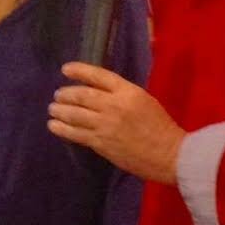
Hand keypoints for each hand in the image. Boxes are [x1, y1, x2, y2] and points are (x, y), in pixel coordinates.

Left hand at [48, 62, 185, 183]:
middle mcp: (114, 105)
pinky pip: (76, 133)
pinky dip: (62, 128)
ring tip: (52, 109)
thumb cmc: (161, 127)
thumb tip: (97, 93)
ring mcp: (106, 124)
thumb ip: (121, 95)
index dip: (79, 70)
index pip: (98, 76)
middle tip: (57, 95)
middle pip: (81, 95)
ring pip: (75, 114)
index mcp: (128, 92)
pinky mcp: (101, 143)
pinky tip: (53, 126)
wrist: (171, 155)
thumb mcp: (144, 100)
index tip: (65, 69)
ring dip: (59, 110)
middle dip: (65, 94)